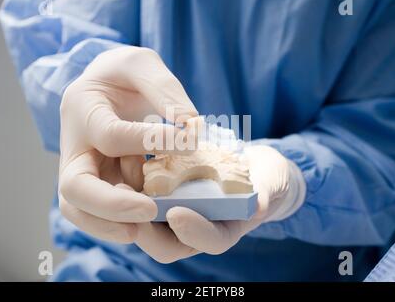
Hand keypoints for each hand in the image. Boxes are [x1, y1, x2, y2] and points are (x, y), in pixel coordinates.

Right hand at [58, 46, 197, 243]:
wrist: (106, 88)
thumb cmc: (123, 73)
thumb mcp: (141, 64)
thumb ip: (164, 90)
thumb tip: (191, 128)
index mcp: (82, 108)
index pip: (110, 134)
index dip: (148, 141)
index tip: (189, 141)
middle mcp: (75, 146)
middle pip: (74, 188)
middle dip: (110, 204)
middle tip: (148, 211)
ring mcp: (84, 170)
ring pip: (81, 211)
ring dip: (111, 225)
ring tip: (147, 228)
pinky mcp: (100, 185)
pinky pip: (103, 213)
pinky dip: (123, 221)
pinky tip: (154, 221)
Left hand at [135, 145, 305, 262]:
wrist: (251, 167)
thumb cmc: (263, 180)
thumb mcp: (269, 185)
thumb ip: (264, 194)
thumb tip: (257, 205)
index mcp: (223, 232)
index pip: (209, 241)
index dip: (193, 231)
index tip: (178, 213)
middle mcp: (196, 228)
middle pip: (166, 241)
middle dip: (146, 225)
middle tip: (129, 200)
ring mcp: (179, 212)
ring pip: (150, 219)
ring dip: (133, 199)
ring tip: (125, 169)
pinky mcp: (167, 194)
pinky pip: (147, 194)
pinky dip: (137, 178)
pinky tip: (129, 154)